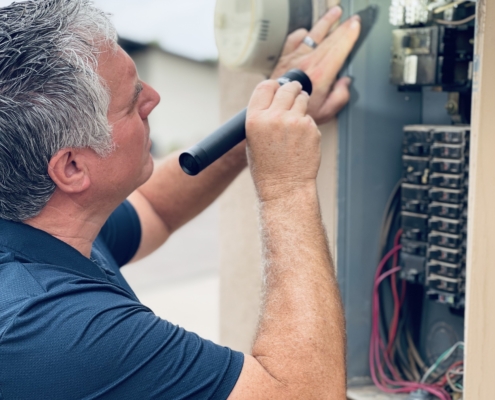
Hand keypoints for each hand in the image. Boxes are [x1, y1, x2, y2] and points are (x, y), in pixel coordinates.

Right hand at [245, 80, 320, 201]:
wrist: (285, 186)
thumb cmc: (267, 167)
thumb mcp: (253, 139)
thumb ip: (263, 116)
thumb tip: (277, 97)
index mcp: (255, 119)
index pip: (265, 87)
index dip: (273, 86)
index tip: (278, 88)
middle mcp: (274, 117)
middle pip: (287, 89)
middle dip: (292, 89)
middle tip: (295, 92)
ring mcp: (295, 122)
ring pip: (302, 99)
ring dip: (301, 103)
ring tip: (296, 121)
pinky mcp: (311, 128)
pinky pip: (310, 117)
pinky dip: (307, 123)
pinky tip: (301, 139)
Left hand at [271, 7, 360, 124]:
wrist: (275, 113)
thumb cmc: (300, 113)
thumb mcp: (327, 112)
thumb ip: (340, 97)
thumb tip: (345, 83)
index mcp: (321, 75)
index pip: (339, 49)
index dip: (349, 35)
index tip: (356, 26)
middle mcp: (308, 63)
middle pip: (329, 39)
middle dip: (343, 27)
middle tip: (353, 19)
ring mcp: (294, 58)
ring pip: (313, 35)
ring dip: (326, 22)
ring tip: (335, 12)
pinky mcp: (283, 58)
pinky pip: (293, 39)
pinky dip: (302, 34)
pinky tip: (307, 32)